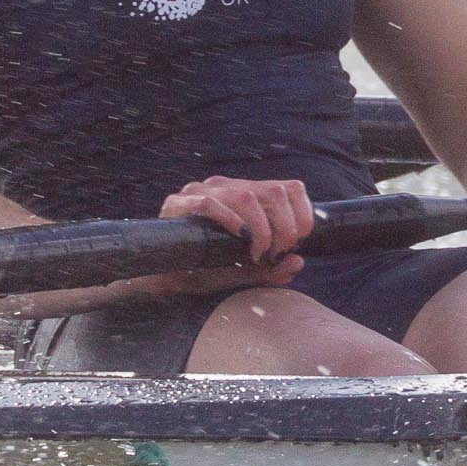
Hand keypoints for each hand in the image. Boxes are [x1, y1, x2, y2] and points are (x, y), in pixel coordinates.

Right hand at [104, 175, 312, 300]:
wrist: (165, 278)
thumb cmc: (206, 269)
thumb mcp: (247, 271)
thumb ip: (272, 269)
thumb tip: (298, 263)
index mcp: (244, 194)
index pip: (287, 187)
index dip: (302, 213)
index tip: (300, 241)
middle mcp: (224, 187)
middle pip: (272, 191)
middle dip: (284, 227)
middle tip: (276, 254)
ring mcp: (198, 192)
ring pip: (245, 196)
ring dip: (261, 228)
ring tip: (257, 253)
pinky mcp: (176, 204)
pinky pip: (207, 202)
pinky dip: (227, 219)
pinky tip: (236, 235)